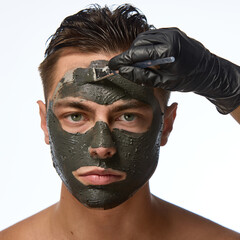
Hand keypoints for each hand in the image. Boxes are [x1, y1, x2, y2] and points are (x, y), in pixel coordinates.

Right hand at [109, 28, 239, 113]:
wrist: (208, 71)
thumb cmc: (188, 80)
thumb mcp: (164, 83)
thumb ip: (142, 76)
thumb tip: (123, 71)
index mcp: (169, 49)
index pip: (138, 53)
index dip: (123, 60)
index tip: (112, 65)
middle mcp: (170, 36)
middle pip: (140, 43)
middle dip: (131, 56)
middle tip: (126, 68)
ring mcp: (171, 32)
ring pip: (144, 38)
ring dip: (138, 50)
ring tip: (139, 64)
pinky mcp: (172, 32)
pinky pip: (152, 36)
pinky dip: (146, 46)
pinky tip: (148, 57)